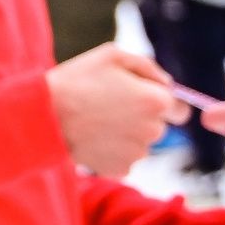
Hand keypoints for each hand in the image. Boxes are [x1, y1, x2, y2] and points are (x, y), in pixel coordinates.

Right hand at [46, 43, 181, 175]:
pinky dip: (113, 150)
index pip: (180, 108)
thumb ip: (149, 67)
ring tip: (97, 121)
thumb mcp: (113, 55)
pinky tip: (93, 137)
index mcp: (156, 101)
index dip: (160, 102)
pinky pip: (125, 158)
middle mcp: (153, 130)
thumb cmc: (77, 80)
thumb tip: (168, 84)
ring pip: (141, 143)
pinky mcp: (121, 169)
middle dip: (141, 118)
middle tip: (110, 107)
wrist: (44, 116)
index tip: (141, 99)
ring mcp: (137, 153)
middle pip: (159, 126)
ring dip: (127, 134)